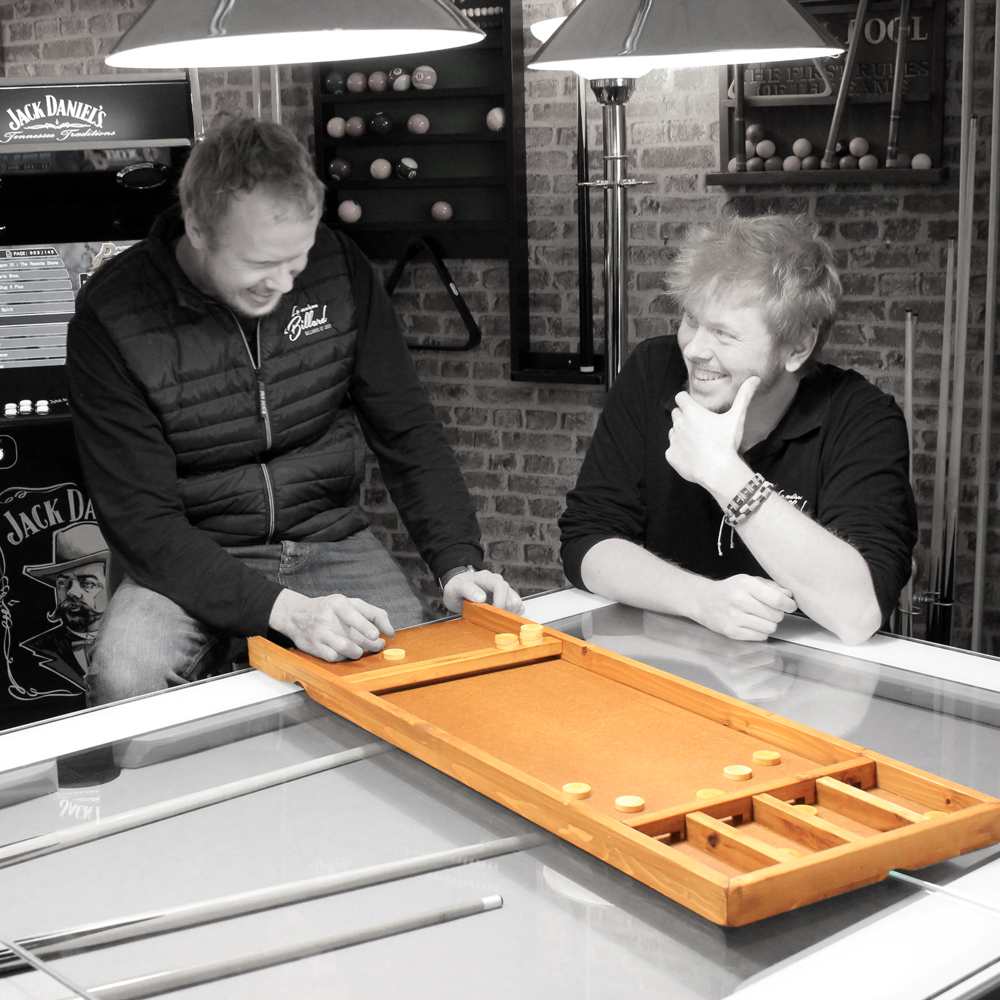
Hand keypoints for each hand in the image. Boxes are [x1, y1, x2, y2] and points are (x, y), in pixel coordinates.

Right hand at [269, 589, 392, 660]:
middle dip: (371, 644)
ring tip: (364, 648)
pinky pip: (335, 657)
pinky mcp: (315, 648)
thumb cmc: (330, 609)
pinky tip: (348, 652)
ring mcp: (320, 634)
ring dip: (359, 652)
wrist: (296, 615)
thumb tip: (390, 631)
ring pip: (345, 649)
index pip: (351, 615)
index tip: (375, 635)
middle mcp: (326, 618)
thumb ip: (374, 614)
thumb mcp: (352, 603)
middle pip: (353, 636)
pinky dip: (346, 657)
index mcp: (337, 604)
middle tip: (378, 644)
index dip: (364, 626)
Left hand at [442, 569, 524, 614]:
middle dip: (501, 612)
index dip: (500, 602)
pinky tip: (499, 617)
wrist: (458, 589)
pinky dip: (511, 614)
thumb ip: (467, 590)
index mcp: (486, 578)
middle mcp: (498, 582)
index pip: (501, 587)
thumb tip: (481, 597)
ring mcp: (504, 590)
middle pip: (511, 598)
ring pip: (516, 603)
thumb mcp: (455, 588)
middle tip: (488, 618)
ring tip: (492, 617)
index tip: (493, 614)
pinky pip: (517, 607)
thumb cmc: (457, 588)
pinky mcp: (507, 598)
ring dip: (507, 614)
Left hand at [666, 376, 759, 493]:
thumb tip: (755, 379)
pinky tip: (692, 455)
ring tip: (697, 442)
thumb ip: (744, 396)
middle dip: (684, 416)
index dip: (686, 400)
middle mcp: (679, 423)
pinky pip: (672, 450)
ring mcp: (673, 440)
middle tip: (699, 425)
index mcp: (692, 412)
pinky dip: (679, 451)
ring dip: (681, 433)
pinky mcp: (670, 455)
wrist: (718, 470)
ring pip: (673, 431)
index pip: (679, 397)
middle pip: (676, 413)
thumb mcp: (737, 417)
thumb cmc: (726, 443)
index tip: (693, 405)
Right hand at [688, 574, 796, 641]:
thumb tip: (790, 597)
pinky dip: (761, 632)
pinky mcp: (732, 632)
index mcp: (745, 585)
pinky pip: (760, 637)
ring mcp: (734, 618)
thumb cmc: (730, 590)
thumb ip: (771, 587)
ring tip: (760, 617)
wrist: (703, 601)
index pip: (776, 599)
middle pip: (775, 615)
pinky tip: (753, 624)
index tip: (790, 605)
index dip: (789, 604)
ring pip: (770, 628)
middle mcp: (739, 601)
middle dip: (778, 614)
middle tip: (770, 610)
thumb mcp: (749, 581)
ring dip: (770, 624)